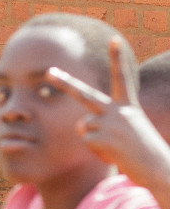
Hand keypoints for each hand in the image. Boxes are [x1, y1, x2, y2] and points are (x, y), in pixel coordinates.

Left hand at [45, 37, 169, 190]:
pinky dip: (98, 153)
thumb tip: (81, 126)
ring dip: (94, 142)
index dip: (117, 59)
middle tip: (49, 72)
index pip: (121, 79)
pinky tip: (115, 157)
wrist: (159, 169)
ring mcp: (111, 123)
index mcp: (128, 106)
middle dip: (65, 83)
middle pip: (84, 94)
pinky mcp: (104, 137)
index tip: (113, 39)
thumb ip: (105, 123)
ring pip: (83, 128)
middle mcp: (119, 110)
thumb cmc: (143, 153)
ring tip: (116, 150)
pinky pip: (87, 143)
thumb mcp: (127, 132)